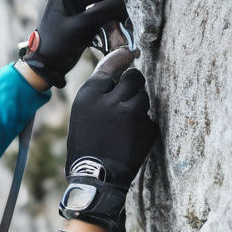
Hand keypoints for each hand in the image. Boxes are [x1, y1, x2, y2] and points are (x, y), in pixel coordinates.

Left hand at [20, 0, 127, 88]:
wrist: (48, 64)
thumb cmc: (58, 43)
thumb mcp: (82, 26)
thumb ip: (105, 11)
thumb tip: (129, 0)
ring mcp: (81, 0)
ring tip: (129, 10)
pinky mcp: (86, 12)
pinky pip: (105, 4)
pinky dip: (114, 10)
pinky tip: (123, 19)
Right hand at [59, 49, 159, 231]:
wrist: (95, 178)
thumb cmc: (84, 148)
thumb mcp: (81, 116)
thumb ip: (98, 95)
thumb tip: (119, 75)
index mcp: (90, 95)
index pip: (112, 65)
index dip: (122, 57)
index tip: (129, 53)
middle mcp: (111, 100)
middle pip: (135, 78)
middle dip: (133, 86)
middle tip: (126, 99)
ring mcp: (132, 114)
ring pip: (144, 97)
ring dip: (138, 106)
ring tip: (125, 126)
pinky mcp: (146, 128)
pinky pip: (149, 118)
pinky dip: (143, 126)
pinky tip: (130, 139)